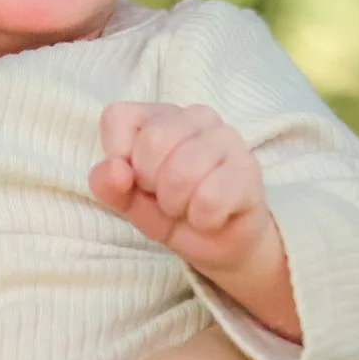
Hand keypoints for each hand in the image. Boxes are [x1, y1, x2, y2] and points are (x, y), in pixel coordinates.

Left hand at [92, 102, 296, 339]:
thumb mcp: (130, 203)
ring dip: (177, 204)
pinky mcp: (249, 168)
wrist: (221, 243)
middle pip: (153, 141)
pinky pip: (211, 198)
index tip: (134, 178)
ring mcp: (226, 138)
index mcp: (158, 115)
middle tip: (166, 196)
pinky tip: (211, 217)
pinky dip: (202, 219)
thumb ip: (109, 185)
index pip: (118, 117)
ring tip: (188, 207)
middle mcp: (194, 116)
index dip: (118, 156)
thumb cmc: (172, 211)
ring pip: (183, 170)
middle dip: (151, 184)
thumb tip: (113, 169)